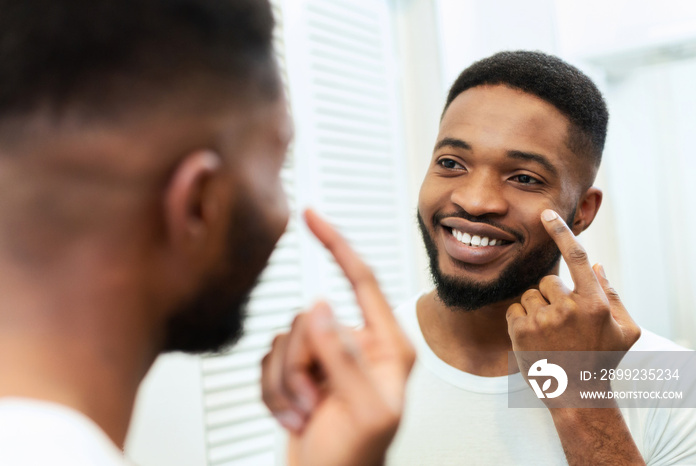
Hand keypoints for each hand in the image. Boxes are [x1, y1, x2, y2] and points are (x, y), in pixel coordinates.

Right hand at [261, 209, 414, 465]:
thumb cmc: (357, 458)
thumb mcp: (362, 408)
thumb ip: (343, 354)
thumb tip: (321, 305)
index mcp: (389, 346)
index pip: (363, 280)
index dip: (337, 245)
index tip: (313, 217)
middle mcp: (359, 344)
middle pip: (312, 317)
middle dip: (302, 363)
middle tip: (315, 400)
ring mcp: (329, 357)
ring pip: (287, 338)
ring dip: (288, 382)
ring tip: (307, 412)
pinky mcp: (302, 369)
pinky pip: (271, 359)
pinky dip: (274, 391)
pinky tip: (295, 414)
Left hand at [506, 209, 640, 381]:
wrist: (576, 395)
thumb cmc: (603, 361)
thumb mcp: (624, 331)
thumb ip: (612, 295)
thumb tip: (595, 266)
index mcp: (594, 303)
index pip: (576, 257)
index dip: (560, 232)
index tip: (546, 214)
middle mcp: (567, 308)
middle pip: (549, 281)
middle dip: (553, 296)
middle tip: (563, 322)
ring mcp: (542, 320)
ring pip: (530, 295)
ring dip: (537, 308)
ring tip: (550, 333)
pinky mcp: (520, 331)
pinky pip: (515, 309)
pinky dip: (521, 320)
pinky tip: (535, 338)